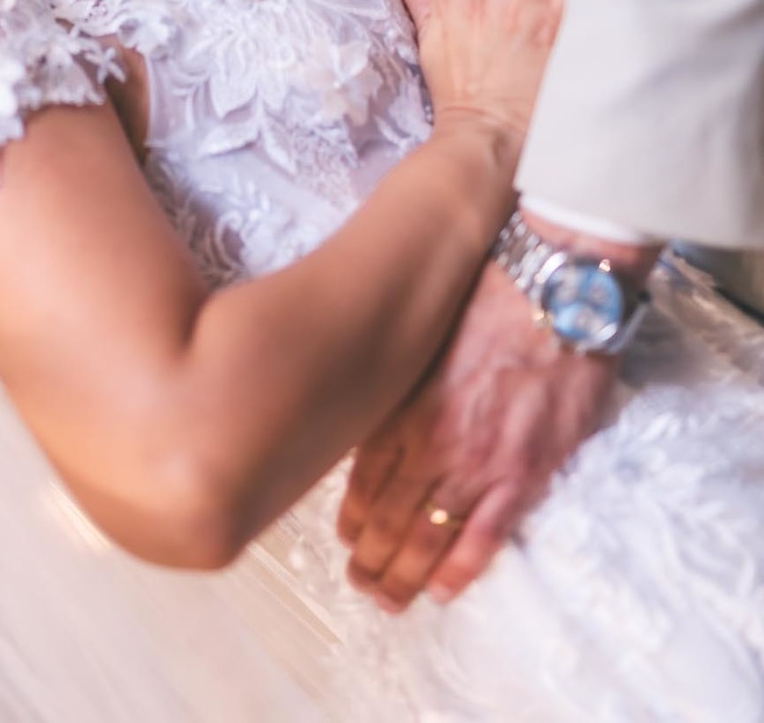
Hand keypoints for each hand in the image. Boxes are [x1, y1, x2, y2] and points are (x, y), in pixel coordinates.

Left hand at [336, 260, 617, 610]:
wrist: (552, 301)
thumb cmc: (488, 305)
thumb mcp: (425, 341)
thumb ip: (401, 388)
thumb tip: (380, 419)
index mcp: (405, 408)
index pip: (366, 477)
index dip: (352, 513)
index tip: (345, 534)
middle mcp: (434, 444)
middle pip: (390, 515)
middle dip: (369, 555)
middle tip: (358, 579)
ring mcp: (479, 465)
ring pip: (430, 535)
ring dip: (404, 573)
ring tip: (387, 596)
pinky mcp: (525, 475)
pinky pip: (486, 537)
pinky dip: (461, 569)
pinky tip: (441, 589)